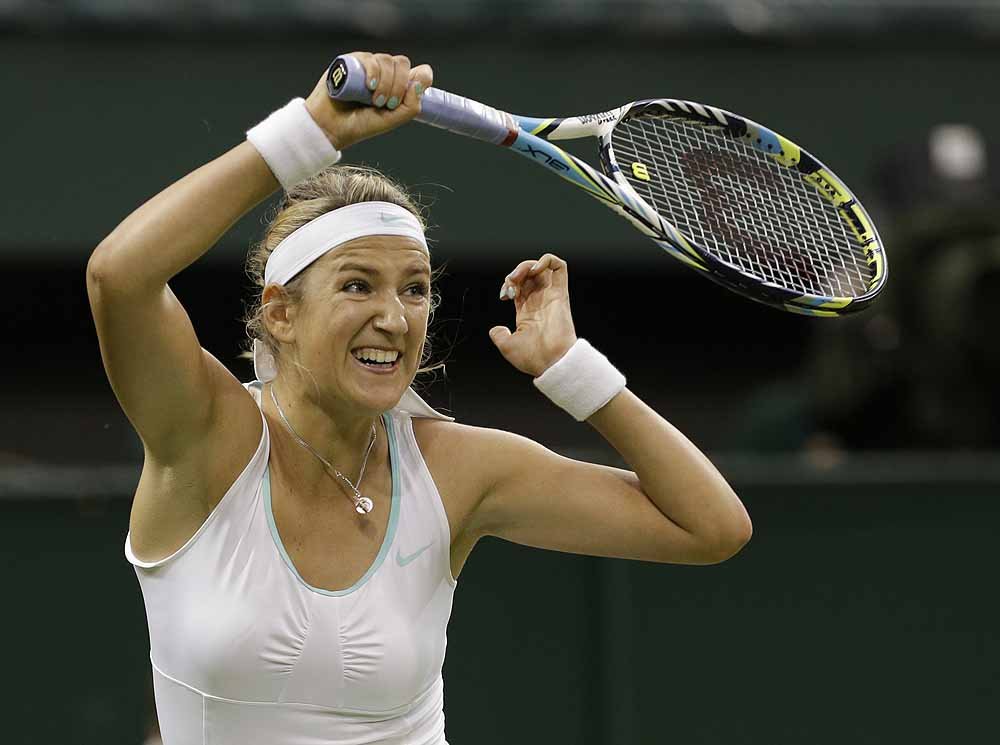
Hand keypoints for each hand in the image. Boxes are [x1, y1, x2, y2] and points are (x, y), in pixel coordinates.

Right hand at [304, 52, 433, 149]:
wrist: (332, 126)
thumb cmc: (360, 124)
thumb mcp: (392, 120)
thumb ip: (411, 105)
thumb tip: (421, 81)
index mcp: (397, 85)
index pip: (417, 71)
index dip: (420, 79)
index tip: (410, 95)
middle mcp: (384, 73)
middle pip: (403, 63)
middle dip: (399, 85)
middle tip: (387, 103)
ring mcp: (368, 65)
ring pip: (387, 60)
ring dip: (385, 82)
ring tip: (374, 100)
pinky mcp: (352, 61)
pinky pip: (370, 58)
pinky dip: (373, 72)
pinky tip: (369, 86)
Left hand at [490, 253, 577, 376]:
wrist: (550, 362)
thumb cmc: (532, 358)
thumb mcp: (507, 346)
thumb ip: (499, 336)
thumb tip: (495, 329)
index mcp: (528, 312)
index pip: (520, 287)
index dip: (508, 284)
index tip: (504, 295)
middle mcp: (540, 302)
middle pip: (529, 275)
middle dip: (517, 272)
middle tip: (511, 283)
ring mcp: (550, 297)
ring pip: (542, 268)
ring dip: (527, 265)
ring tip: (520, 275)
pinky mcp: (561, 294)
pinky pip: (560, 268)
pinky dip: (547, 261)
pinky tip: (535, 270)